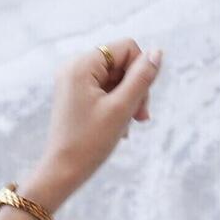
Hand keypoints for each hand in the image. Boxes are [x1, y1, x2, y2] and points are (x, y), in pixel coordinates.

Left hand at [30, 38, 165, 205]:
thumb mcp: (122, 107)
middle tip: (139, 117)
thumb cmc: (89, 142)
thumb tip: (157, 51)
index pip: (127, 48)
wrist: (62, 171)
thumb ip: (142, 77)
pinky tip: (119, 126)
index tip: (139, 100)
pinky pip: (106, 90)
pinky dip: (117, 105)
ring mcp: (73, 81)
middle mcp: (73, 67)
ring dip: (128, 100)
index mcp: (80, 65)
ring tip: (128, 125)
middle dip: (135, 89)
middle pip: (122, 63)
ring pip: (117, 78)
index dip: (140, 71)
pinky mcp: (75, 94)